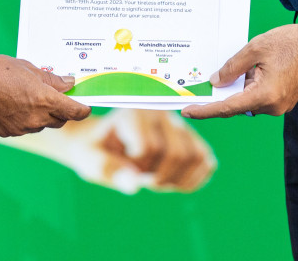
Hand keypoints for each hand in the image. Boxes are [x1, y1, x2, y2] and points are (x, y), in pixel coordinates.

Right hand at [0, 52, 91, 136]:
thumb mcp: (30, 69)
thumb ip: (52, 80)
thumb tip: (69, 84)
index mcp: (44, 100)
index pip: (73, 112)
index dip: (83, 110)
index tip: (86, 107)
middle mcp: (34, 118)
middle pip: (59, 120)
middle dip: (62, 111)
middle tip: (58, 97)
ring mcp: (20, 128)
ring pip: (41, 125)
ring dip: (43, 115)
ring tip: (31, 97)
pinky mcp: (7, 132)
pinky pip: (24, 128)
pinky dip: (25, 119)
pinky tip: (16, 105)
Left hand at [98, 110, 215, 191]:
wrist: (103, 142)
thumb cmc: (95, 150)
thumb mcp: (90, 160)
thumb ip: (108, 169)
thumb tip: (135, 184)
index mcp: (134, 112)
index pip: (149, 148)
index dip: (136, 169)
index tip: (121, 169)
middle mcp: (161, 113)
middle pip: (177, 153)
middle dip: (159, 177)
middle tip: (141, 180)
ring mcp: (180, 125)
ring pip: (195, 157)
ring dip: (176, 180)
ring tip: (155, 180)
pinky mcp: (192, 139)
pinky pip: (206, 162)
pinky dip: (192, 181)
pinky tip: (172, 183)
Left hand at [180, 22, 297, 118]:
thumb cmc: (292, 43)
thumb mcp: (255, 49)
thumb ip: (232, 68)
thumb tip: (216, 82)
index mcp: (264, 96)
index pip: (226, 108)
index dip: (204, 110)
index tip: (187, 111)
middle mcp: (273, 107)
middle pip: (237, 104)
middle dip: (223, 92)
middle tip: (205, 82)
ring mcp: (281, 106)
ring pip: (249, 100)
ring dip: (240, 86)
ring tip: (242, 64)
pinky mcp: (285, 100)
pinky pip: (260, 97)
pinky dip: (251, 86)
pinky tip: (252, 69)